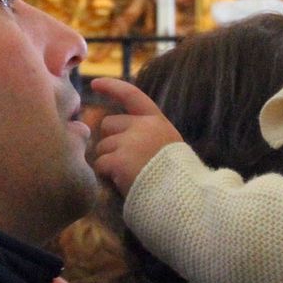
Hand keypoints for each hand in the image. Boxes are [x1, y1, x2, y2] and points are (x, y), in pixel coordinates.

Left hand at [90, 78, 183, 196]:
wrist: (186, 200)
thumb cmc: (178, 181)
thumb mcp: (168, 148)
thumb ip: (146, 137)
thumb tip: (113, 134)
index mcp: (158, 122)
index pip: (132, 96)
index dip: (112, 87)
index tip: (96, 82)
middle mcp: (143, 127)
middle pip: (108, 124)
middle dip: (109, 142)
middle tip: (124, 163)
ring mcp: (131, 142)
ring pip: (102, 147)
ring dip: (108, 162)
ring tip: (129, 176)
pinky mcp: (120, 160)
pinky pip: (100, 164)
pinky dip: (106, 176)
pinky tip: (122, 183)